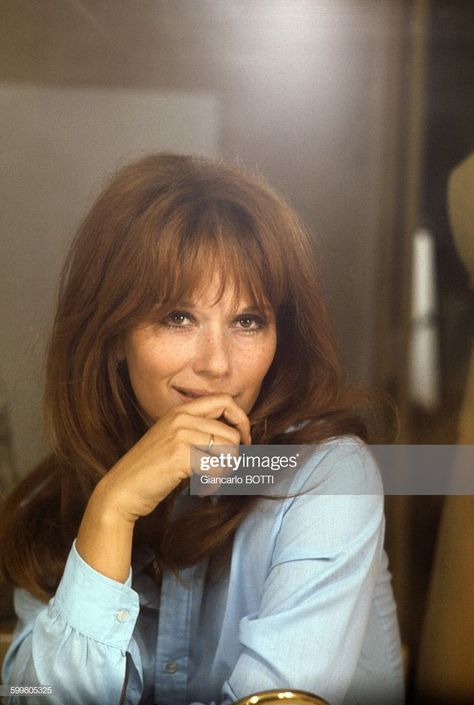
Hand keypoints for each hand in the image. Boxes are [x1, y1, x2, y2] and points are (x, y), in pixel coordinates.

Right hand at [93, 393, 250, 522]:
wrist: (122, 490)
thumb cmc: (150, 471)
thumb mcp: (172, 440)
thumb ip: (198, 432)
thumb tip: (237, 437)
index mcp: (180, 411)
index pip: (225, 400)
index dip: (241, 421)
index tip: (244, 441)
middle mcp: (181, 418)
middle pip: (232, 433)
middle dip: (233, 459)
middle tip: (219, 474)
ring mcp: (180, 434)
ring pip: (229, 450)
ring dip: (224, 472)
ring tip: (208, 482)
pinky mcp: (180, 455)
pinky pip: (217, 467)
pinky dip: (214, 483)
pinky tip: (201, 490)